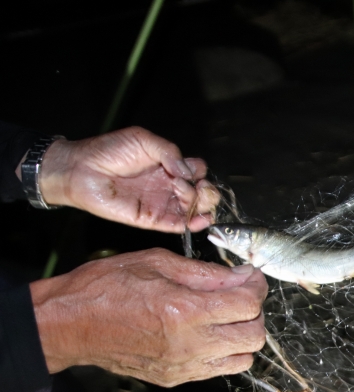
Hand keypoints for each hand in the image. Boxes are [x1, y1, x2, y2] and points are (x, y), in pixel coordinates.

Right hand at [29, 249, 268, 386]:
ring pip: (244, 358)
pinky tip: (208, 332)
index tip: (250, 276)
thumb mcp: (156, 263)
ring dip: (243, 334)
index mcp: (184, 311)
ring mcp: (184, 366)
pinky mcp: (176, 378)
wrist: (68, 325)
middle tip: (239, 294)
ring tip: (225, 316)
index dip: (256, 286)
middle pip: (254, 336)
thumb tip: (241, 275)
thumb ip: (205, 272)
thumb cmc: (105, 287)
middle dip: (255, 311)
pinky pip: (220, 370)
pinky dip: (225, 351)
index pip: (248, 304)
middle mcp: (189, 344)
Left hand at [33, 127, 219, 232]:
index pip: (197, 172)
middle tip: (195, 188)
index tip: (189, 171)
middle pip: (201, 193)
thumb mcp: (144, 140)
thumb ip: (170, 152)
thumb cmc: (109, 151)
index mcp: (168, 166)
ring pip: (193, 210)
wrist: (83, 170)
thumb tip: (188, 172)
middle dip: (207, 192)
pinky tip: (199, 220)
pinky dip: (193, 225)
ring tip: (189, 198)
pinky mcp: (152, 219)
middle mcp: (168, 186)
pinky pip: (177, 225)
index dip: (199, 172)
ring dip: (201, 206)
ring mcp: (161, 203)